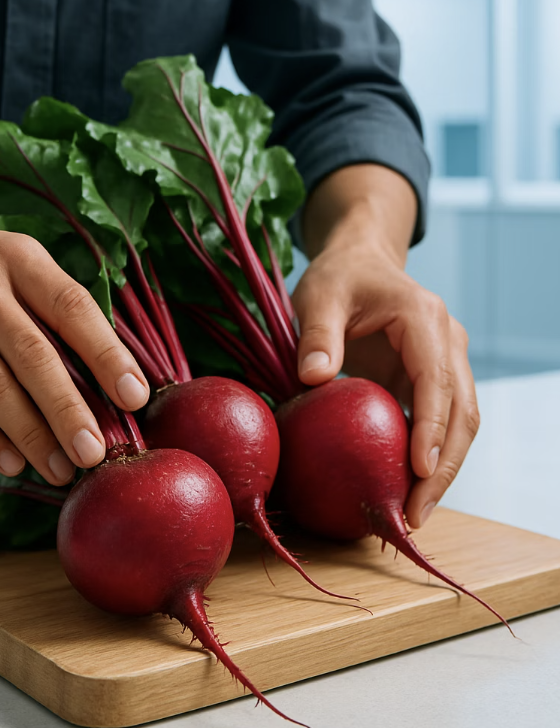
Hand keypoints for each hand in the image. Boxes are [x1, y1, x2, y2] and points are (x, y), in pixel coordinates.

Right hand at [0, 180, 148, 484]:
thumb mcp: (15, 262)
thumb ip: (56, 307)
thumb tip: (111, 373)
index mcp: (17, 257)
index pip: (71, 307)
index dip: (107, 354)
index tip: (135, 397)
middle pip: (31, 354)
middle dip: (68, 410)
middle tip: (96, 453)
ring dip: (30, 435)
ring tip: (60, 468)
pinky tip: (11, 462)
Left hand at [291, 239, 479, 528]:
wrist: (360, 261)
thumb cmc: (339, 276)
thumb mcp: (319, 295)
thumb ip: (317, 334)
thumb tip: (312, 378)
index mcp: (424, 319)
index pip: (437, 381)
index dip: (432, 428)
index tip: (419, 470)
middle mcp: (446, 342)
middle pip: (462, 411)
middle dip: (445, 466)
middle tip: (416, 513)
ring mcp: (446, 362)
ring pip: (461, 423)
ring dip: (444, 469)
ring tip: (415, 513)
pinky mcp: (431, 379)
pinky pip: (440, 422)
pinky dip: (430, 455)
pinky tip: (407, 488)